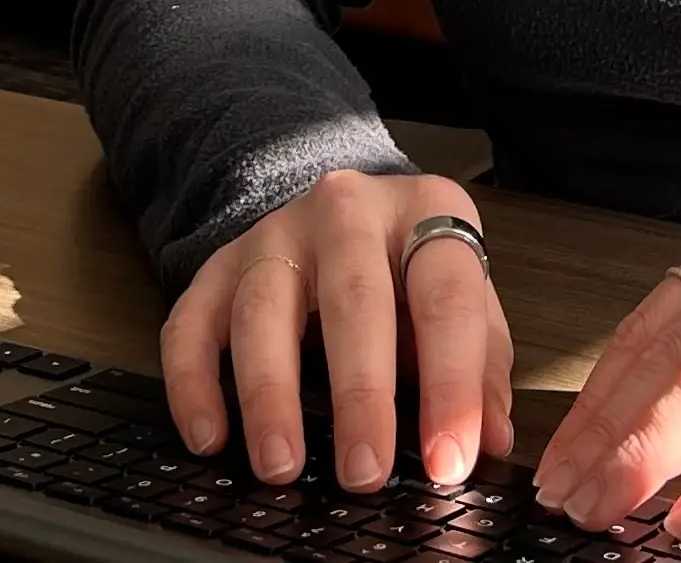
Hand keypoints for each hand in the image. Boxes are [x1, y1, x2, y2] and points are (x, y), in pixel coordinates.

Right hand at [163, 169, 516, 497]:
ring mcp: (277, 232)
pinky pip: (192, 320)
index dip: (451, 383)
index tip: (450, 457)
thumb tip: (489, 438)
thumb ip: (483, 366)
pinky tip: (209, 436)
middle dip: (360, 393)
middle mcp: (348, 211)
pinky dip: (193, 382)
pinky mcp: (221, 263)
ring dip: (270, 393)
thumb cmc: (413, 268)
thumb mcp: (467, 299)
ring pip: (265, 307)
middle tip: (367, 471)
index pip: (446, 298)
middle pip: (354, 298)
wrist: (347, 209)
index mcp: (426, 211)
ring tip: (282, 464)